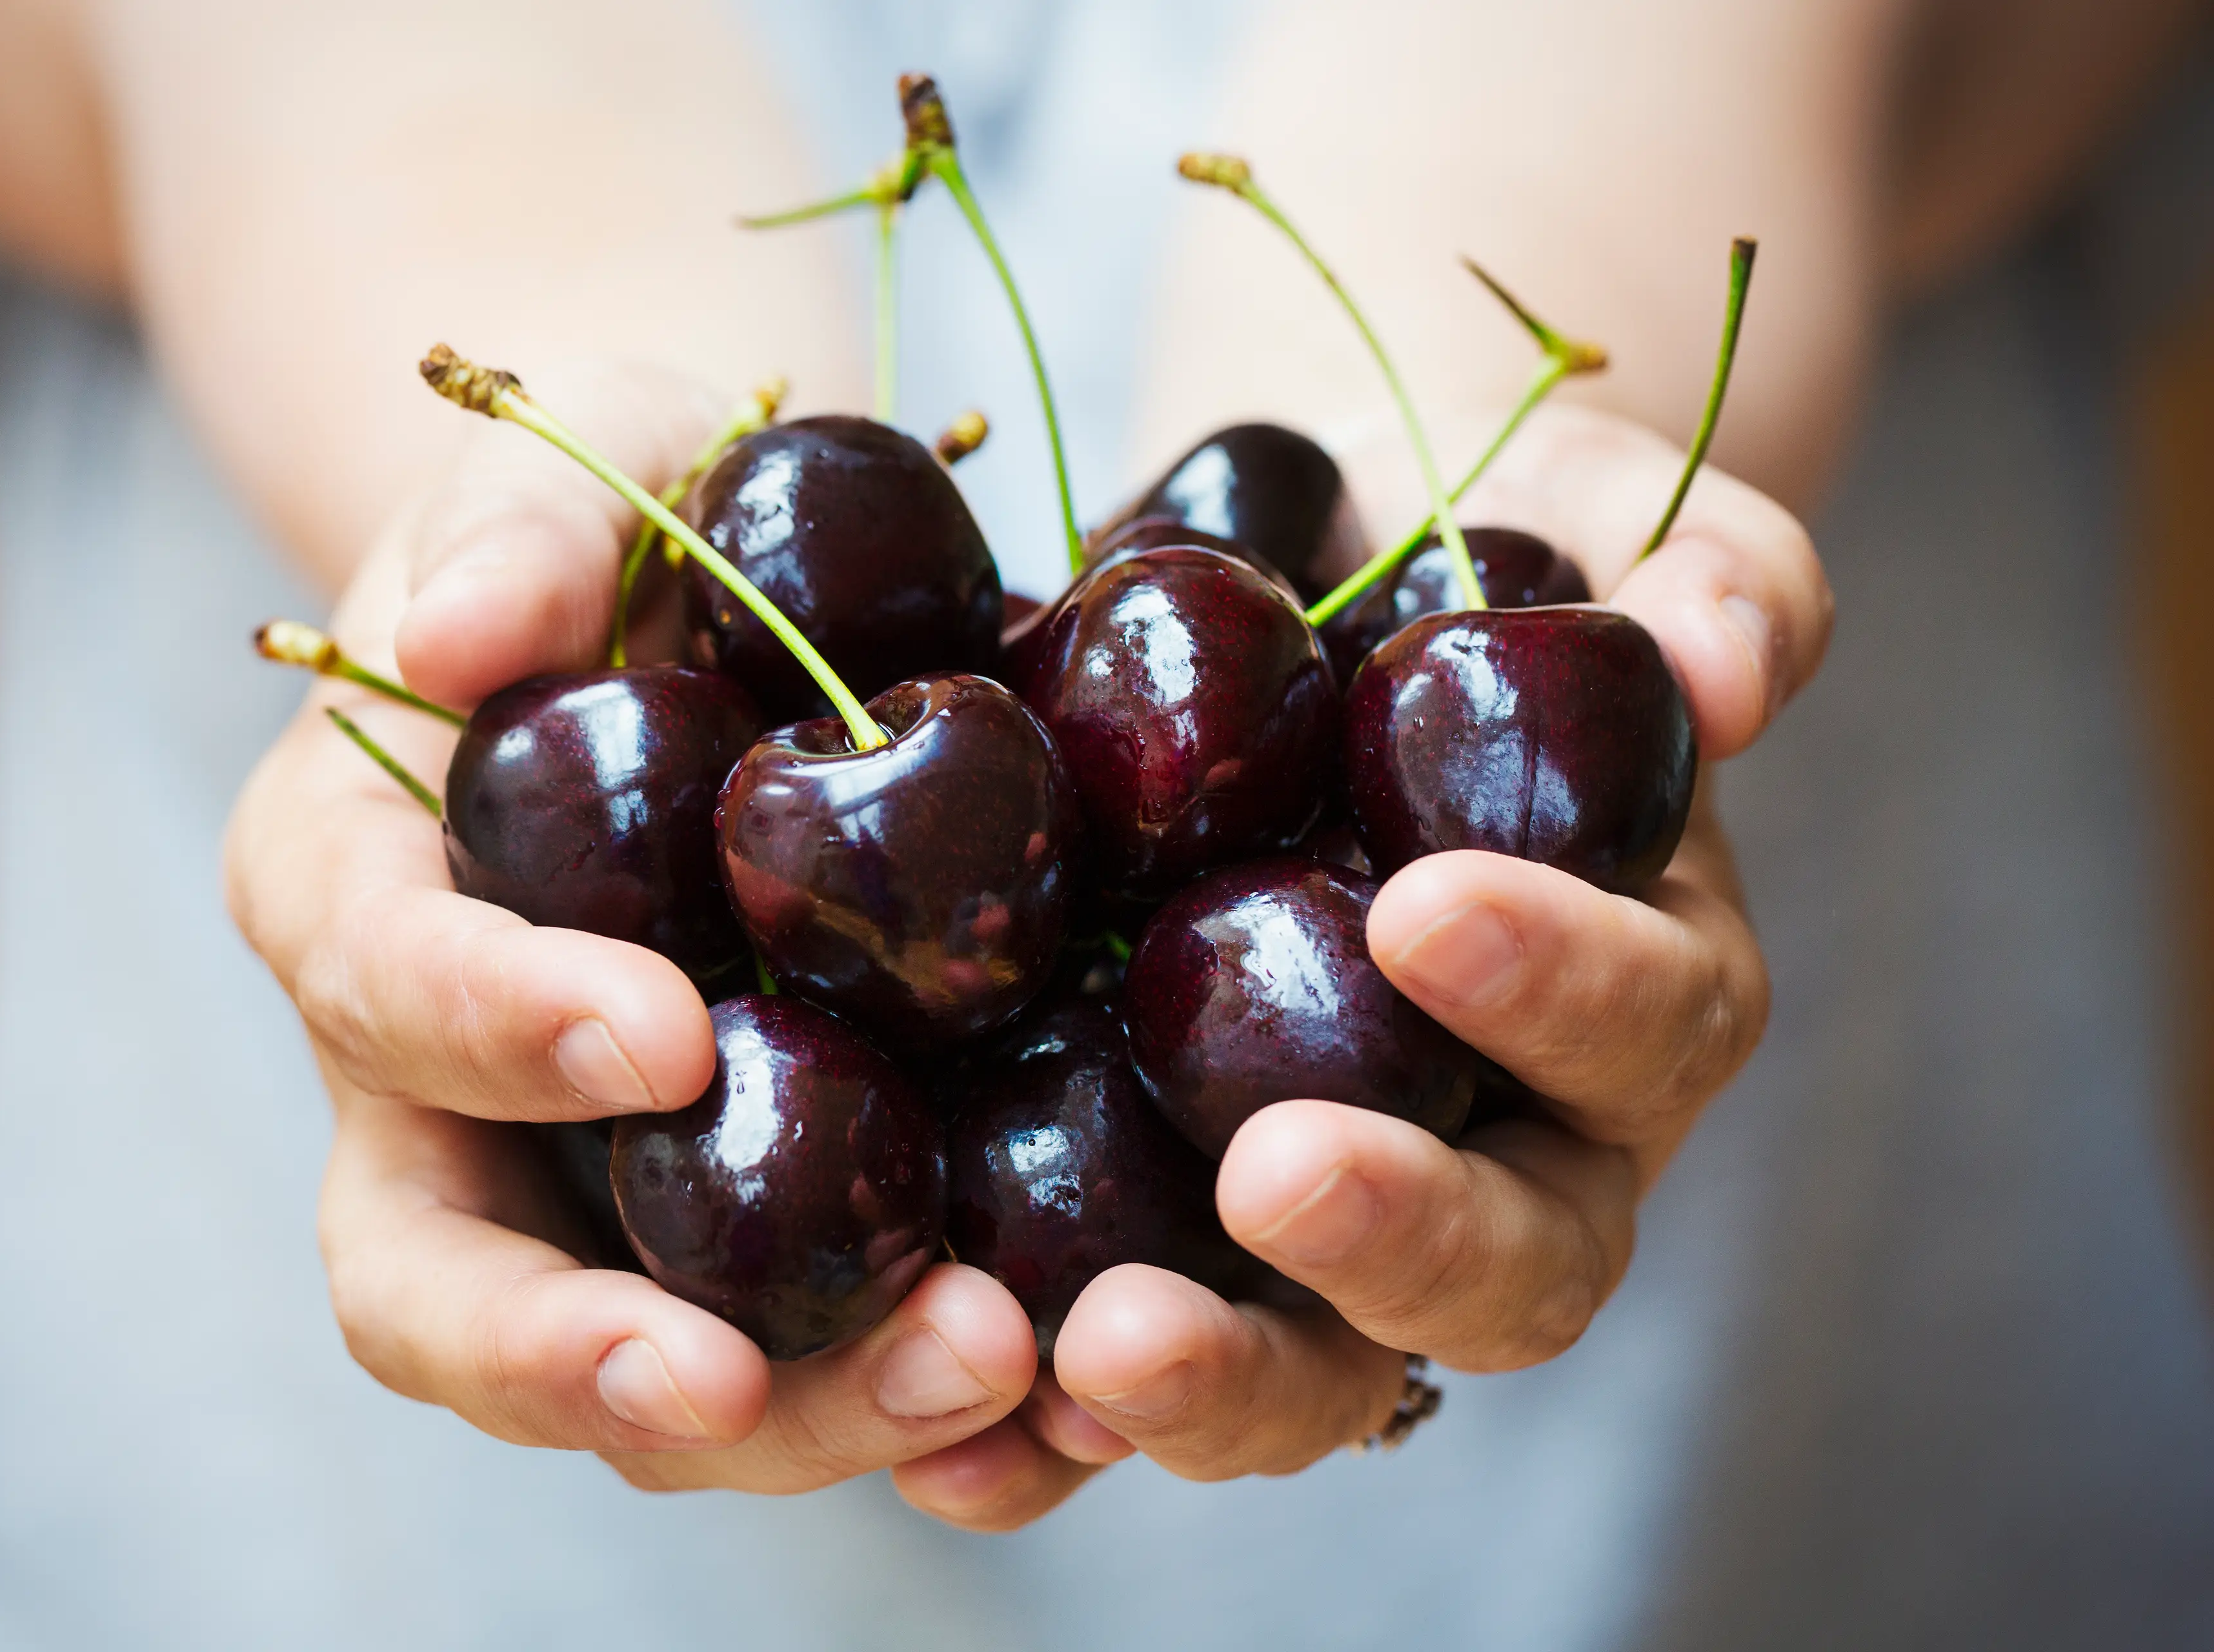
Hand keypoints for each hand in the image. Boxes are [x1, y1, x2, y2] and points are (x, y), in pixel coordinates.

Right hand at [223, 363, 1036, 1493]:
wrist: (748, 606)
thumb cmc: (640, 515)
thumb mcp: (580, 460)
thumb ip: (514, 528)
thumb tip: (459, 635)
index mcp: (360, 901)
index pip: (381, 997)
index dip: (495, 1033)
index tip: (664, 1033)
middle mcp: (445, 1089)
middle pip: (448, 1290)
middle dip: (579, 1358)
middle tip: (741, 1377)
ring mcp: (604, 1180)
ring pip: (643, 1369)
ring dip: (803, 1415)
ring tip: (991, 1375)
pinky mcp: (772, 1213)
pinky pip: (828, 1350)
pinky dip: (930, 1413)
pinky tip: (1072, 1408)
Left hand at [892, 402, 1832, 1528]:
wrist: (1290, 608)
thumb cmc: (1462, 565)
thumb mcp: (1588, 519)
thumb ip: (1701, 576)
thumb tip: (1735, 660)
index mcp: (1634, 993)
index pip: (1643, 1027)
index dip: (1562, 989)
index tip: (1428, 909)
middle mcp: (1509, 1147)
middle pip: (1505, 1269)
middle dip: (1402, 1240)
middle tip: (1275, 1175)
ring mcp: (1337, 1221)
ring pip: (1325, 1369)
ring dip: (1219, 1384)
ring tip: (1089, 1355)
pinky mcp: (1175, 1245)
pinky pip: (1129, 1377)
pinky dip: (1041, 1435)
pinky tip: (945, 1441)